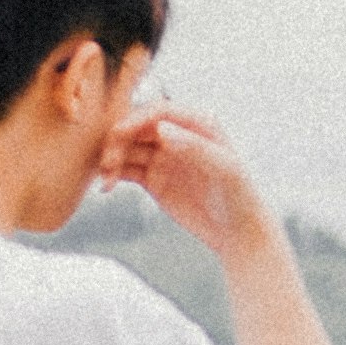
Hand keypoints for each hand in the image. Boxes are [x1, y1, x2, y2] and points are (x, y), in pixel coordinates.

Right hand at [99, 101, 275, 259]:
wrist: (237, 232)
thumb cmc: (240, 197)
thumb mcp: (225, 170)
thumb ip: (195, 147)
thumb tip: (161, 128)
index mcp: (198, 124)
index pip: (160, 111)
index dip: (136, 118)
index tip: (118, 132)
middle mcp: (177, 136)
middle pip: (137, 128)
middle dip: (118, 140)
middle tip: (107, 162)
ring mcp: (163, 157)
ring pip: (127, 148)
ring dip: (110, 158)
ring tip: (105, 179)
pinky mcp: (152, 178)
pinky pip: (125, 169)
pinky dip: (112, 174)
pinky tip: (106, 186)